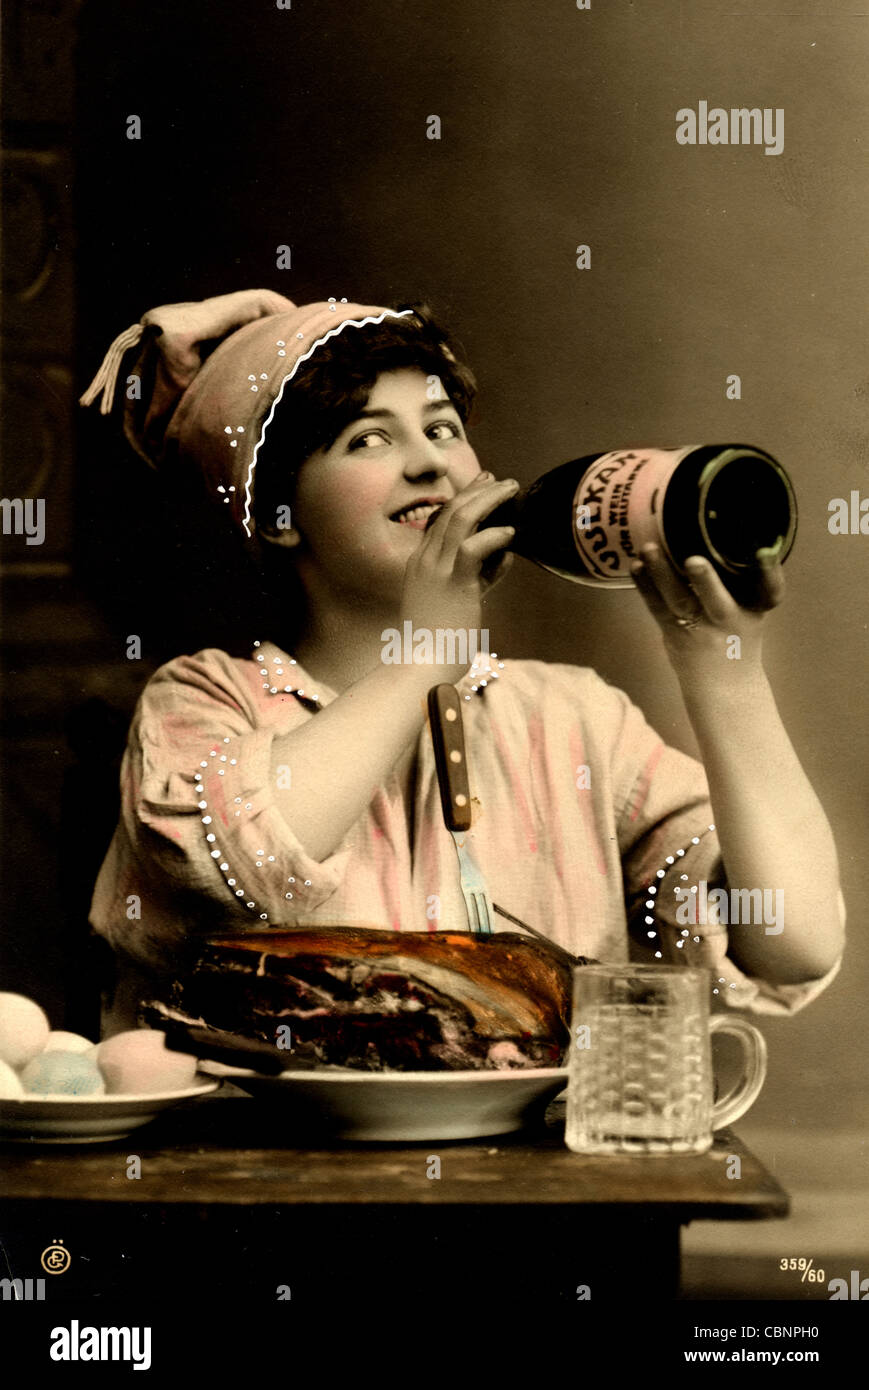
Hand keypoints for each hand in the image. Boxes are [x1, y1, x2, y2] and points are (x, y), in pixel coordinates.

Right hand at [399, 472, 517, 678]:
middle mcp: (425, 561)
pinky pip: (474, 548)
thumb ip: (477, 578)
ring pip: (462, 519)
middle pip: (451, 511)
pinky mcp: (454, 586)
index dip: (464, 499)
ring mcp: (437, 571)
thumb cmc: (437, 643)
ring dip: (489, 500)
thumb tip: (501, 560)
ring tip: (511, 491)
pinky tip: (510, 534)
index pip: (441, 520)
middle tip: (501, 480)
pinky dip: (494, 536)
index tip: (484, 485)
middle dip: (478, 490)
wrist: (420, 668)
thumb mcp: (456, 603)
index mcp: (420, 564)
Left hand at [630, 543, 783, 679]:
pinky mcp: (674, 633)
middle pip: (720, 602)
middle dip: (707, 581)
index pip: (772, 592)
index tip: (764, 554)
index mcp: (755, 610)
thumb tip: (714, 535)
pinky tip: (636, 565)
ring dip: (662, 574)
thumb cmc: (738, 637)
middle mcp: (730, 620)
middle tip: (694, 559)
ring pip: (680, 601)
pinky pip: (657, 607)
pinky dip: (645, 585)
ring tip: (650, 549)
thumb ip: (743, 578)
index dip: (770, 572)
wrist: (727, 687)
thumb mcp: (753, 609)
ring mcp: (700, 629)